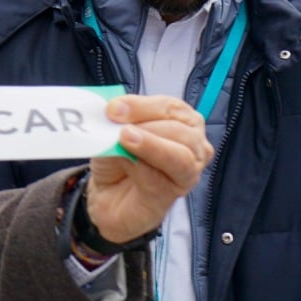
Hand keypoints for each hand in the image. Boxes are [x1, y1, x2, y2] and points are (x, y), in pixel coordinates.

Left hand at [85, 94, 211, 243]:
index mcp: (181, 121)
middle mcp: (192, 145)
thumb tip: (115, 111)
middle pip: (180, 129)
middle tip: (120, 128)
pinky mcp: (173, 194)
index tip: (114, 108)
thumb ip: (118, 120)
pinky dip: (142, 168)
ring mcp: (187, 172)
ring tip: (125, 140)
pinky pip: (163, 180)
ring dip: (150, 145)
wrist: (107, 195)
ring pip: (180, 156)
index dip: (143, 106)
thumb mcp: (113, 132)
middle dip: (147, 125)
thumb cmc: (118, 158)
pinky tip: (127, 163)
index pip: (171, 107)